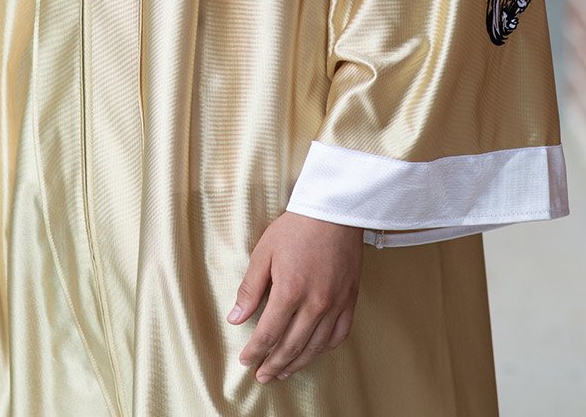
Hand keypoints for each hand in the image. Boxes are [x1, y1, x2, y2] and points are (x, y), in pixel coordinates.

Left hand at [227, 211, 362, 382]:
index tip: (246, 360)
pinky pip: (338, 335)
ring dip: (297, 363)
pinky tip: (314, 352)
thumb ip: (250, 288)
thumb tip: (235, 317)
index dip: (255, 351)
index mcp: (290, 291)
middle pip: (291, 346)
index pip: (268, 333)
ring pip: (314, 347)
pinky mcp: (349, 300)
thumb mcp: (264, 252)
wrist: (334, 210)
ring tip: (283, 372)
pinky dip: (324, 349)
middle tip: (261, 375)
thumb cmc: (297, 227)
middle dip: (273, 365)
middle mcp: (314, 303)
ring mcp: (335, 304)